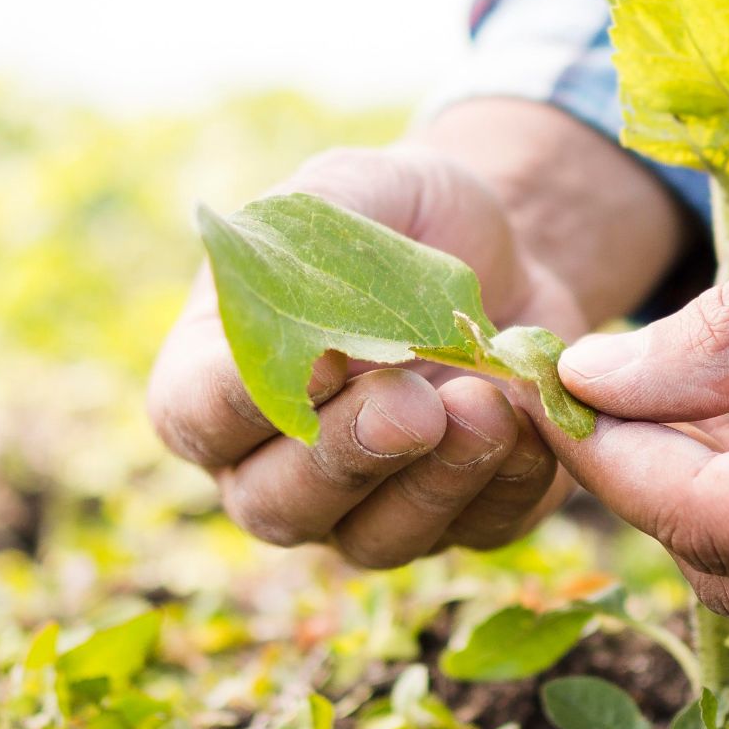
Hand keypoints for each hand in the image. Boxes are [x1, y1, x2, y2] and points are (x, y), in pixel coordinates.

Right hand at [148, 145, 583, 567]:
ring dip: (434, 482)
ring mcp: (364, 506)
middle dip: (348, 456)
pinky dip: (508, 482)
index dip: (243, 402)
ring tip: (485, 406)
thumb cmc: (398, 218)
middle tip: (413, 404)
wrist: (505, 249)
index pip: (196, 417)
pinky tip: (531, 419)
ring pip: (376, 539)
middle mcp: (275, 464)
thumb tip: (312, 342)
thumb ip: (306, 245)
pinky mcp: (460, 519)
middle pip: (278, 505)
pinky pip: (476, 530)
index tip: (317, 358)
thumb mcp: (349, 190)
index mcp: (218, 379)